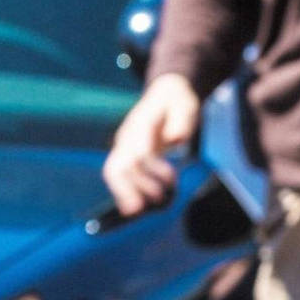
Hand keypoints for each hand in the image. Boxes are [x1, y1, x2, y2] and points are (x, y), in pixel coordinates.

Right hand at [102, 73, 200, 216]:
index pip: (138, 151)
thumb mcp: (185, 104)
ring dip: (127, 192)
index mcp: (140, 124)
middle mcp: (127, 136)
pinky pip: (118, 175)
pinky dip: (124, 191)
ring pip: (114, 172)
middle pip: (117, 166)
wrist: (164, 94)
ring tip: (149, 205)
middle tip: (151, 203)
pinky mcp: (126, 154)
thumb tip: (176, 138)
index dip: (151, 169)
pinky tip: (133, 206)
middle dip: (129, 188)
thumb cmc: (176, 101)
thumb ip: (181, 120)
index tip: (170, 180)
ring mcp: (124, 145)